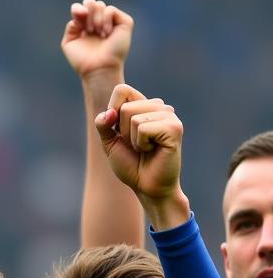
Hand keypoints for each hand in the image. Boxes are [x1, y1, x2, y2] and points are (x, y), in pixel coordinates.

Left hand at [61, 0, 132, 79]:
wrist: (97, 68)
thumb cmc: (83, 60)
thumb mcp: (69, 42)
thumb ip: (71, 26)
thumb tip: (79, 12)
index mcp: (86, 25)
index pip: (81, 7)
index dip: (77, 10)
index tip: (77, 23)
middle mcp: (99, 21)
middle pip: (90, 2)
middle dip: (86, 14)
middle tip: (88, 30)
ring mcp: (111, 21)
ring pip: (100, 5)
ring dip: (94, 19)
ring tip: (96, 33)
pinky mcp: (123, 22)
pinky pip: (110, 9)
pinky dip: (105, 20)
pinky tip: (105, 34)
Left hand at [94, 84, 189, 225]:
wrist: (146, 187)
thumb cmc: (131, 165)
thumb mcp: (110, 143)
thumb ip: (103, 125)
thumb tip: (109, 113)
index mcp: (145, 106)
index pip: (121, 90)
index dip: (112, 111)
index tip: (119, 132)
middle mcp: (159, 107)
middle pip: (124, 106)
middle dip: (122, 131)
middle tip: (136, 146)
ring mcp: (169, 115)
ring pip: (132, 117)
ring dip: (132, 140)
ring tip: (145, 148)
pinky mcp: (174, 127)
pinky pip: (143, 128)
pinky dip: (141, 144)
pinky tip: (152, 150)